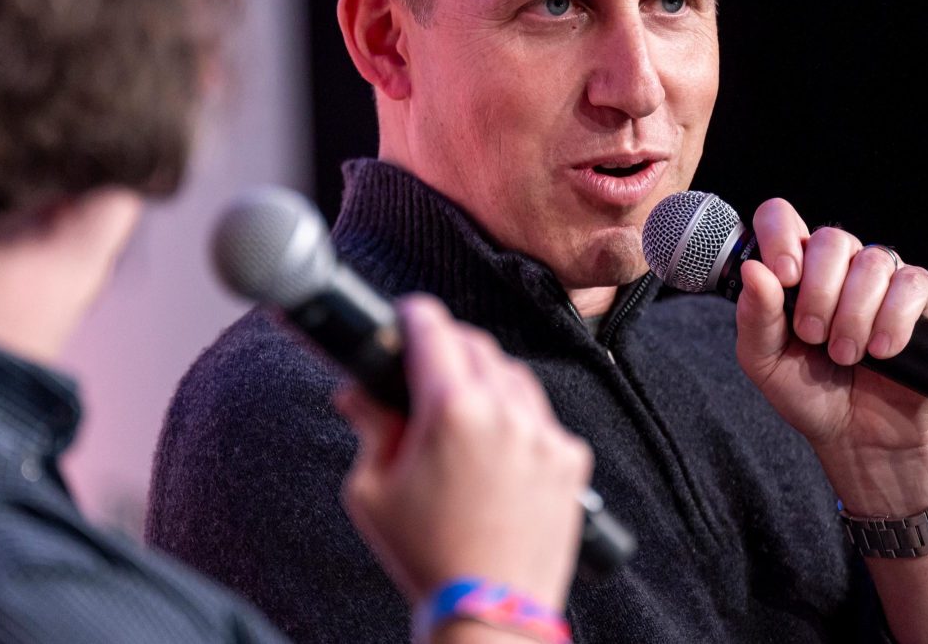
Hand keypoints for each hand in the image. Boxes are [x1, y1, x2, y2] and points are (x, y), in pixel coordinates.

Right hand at [335, 294, 591, 613]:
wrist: (491, 612)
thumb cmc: (426, 556)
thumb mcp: (372, 491)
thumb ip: (370, 426)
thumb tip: (358, 391)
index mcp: (452, 409)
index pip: (432, 328)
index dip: (412, 316)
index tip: (404, 318)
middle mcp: (506, 410)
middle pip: (475, 344)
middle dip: (446, 346)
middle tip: (422, 366)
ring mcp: (544, 433)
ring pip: (513, 375)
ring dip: (485, 378)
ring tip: (459, 412)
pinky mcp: (570, 458)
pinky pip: (540, 417)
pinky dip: (517, 419)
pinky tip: (494, 450)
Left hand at [733, 199, 927, 513]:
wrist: (860, 438)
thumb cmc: (809, 393)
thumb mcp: (765, 362)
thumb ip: (755, 316)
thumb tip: (754, 270)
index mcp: (796, 270)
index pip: (781, 218)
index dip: (781, 235)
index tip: (784, 277)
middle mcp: (840, 266)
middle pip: (832, 238)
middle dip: (819, 292)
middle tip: (813, 335)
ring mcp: (883, 280)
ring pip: (873, 262)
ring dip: (853, 315)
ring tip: (846, 354)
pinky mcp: (924, 301)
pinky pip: (912, 285)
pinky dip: (893, 319)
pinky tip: (883, 351)